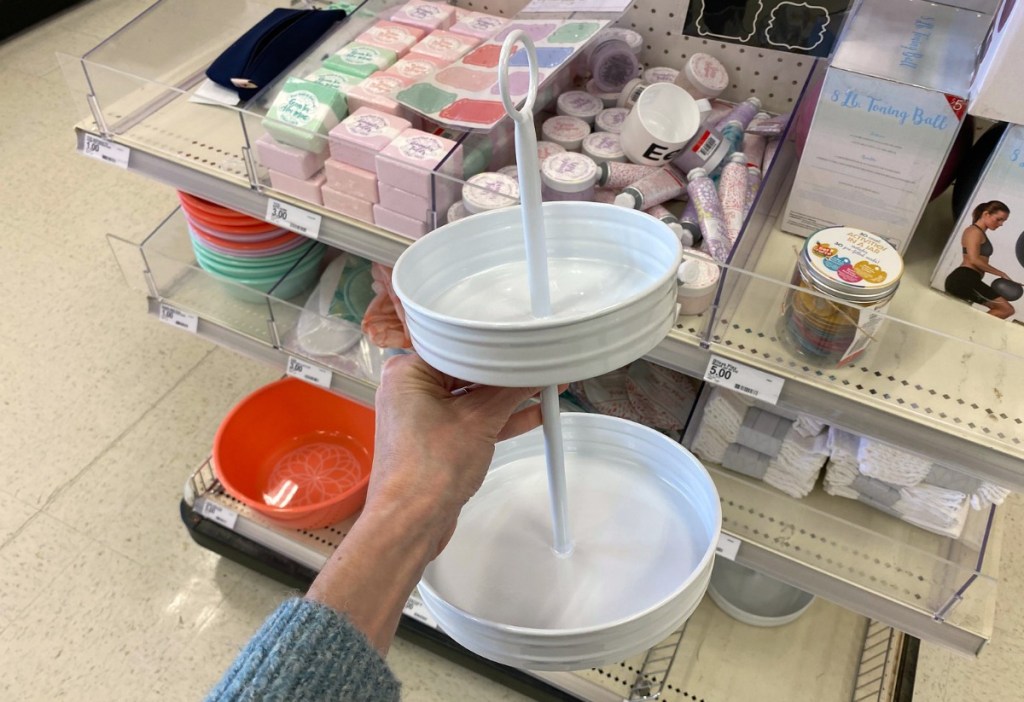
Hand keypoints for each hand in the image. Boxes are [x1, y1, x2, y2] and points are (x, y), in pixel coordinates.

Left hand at [366, 353, 543, 552]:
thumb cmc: (430, 470)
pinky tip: (534, 411)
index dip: (499, 346)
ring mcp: (422, 414)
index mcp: (408, 372)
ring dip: (508, 395)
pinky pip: (471, 417)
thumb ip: (511, 391)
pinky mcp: (436, 437)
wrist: (410, 522)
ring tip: (548, 384)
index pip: (460, 346)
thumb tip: (539, 370)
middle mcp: (411, 388)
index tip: (529, 342)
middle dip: (507, 372)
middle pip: (468, 369)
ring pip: (472, 395)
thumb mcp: (479, 420)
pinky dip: (499, 416)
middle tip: (544, 363)